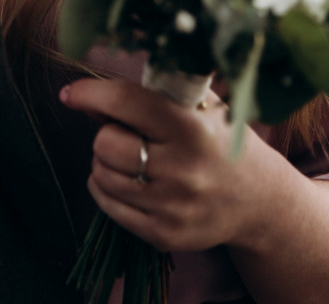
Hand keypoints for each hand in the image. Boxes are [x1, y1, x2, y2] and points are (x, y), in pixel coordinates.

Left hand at [59, 77, 276, 253]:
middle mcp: (183, 169)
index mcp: (192, 127)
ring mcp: (173, 207)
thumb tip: (88, 96)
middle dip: (106, 132)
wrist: (257, 199)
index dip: (90, 93)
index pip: (126, 103)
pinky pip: (108, 206)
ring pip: (102, 175)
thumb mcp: (196, 103)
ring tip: (130, 155)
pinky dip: (106, 187)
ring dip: (105, 160)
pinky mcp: (164, 235)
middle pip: (106, 143)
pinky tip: (127, 178)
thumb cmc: (219, 137)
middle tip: (125, 131)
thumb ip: (148, 92)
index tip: (71, 92)